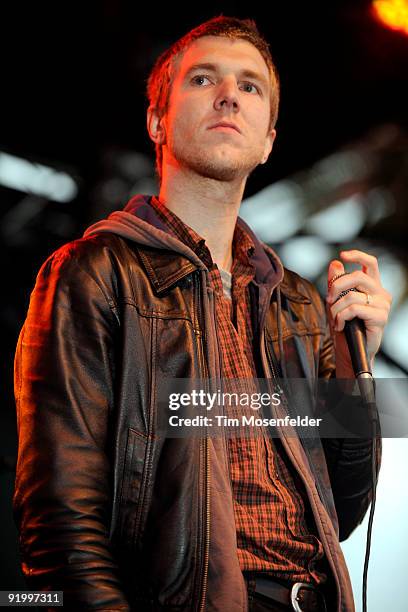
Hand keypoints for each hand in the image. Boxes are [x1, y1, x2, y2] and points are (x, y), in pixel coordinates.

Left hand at [326, 250, 391, 375]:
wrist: (351, 351)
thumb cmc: (346, 327)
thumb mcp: (337, 302)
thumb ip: (337, 283)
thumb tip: (335, 264)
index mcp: (373, 286)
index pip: (370, 263)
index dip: (357, 255)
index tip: (342, 255)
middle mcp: (381, 293)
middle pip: (357, 276)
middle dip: (336, 286)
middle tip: (328, 300)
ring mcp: (383, 305)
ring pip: (352, 295)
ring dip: (336, 308)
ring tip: (334, 319)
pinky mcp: (380, 317)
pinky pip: (354, 309)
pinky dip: (341, 317)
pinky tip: (340, 326)